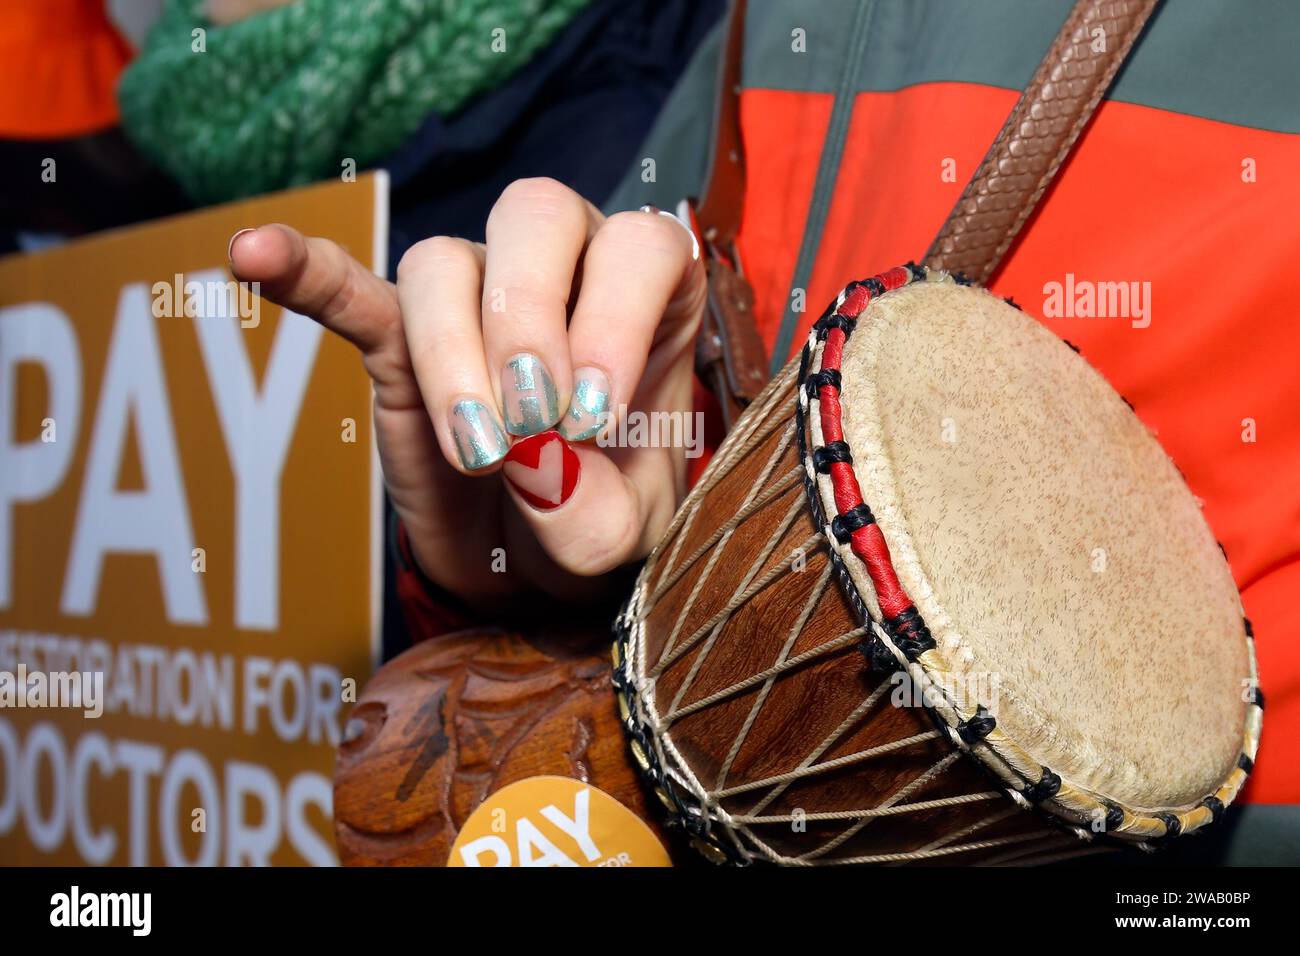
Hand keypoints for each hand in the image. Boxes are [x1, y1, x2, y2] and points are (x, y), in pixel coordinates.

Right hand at [228, 178, 705, 603]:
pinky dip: (307, 272)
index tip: (590, 417)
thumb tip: (536, 459)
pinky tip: (256, 256)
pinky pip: (349, 286)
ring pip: (444, 261)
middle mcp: (566, 269)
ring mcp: (476, 296)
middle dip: (529, 319)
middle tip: (531, 424)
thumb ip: (596, 511)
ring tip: (475, 453)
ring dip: (453, 355)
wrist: (526, 559)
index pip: (640, 248)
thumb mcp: (622, 537)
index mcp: (649, 298)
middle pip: (537, 215)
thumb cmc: (594, 520)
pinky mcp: (397, 338)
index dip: (616, 318)